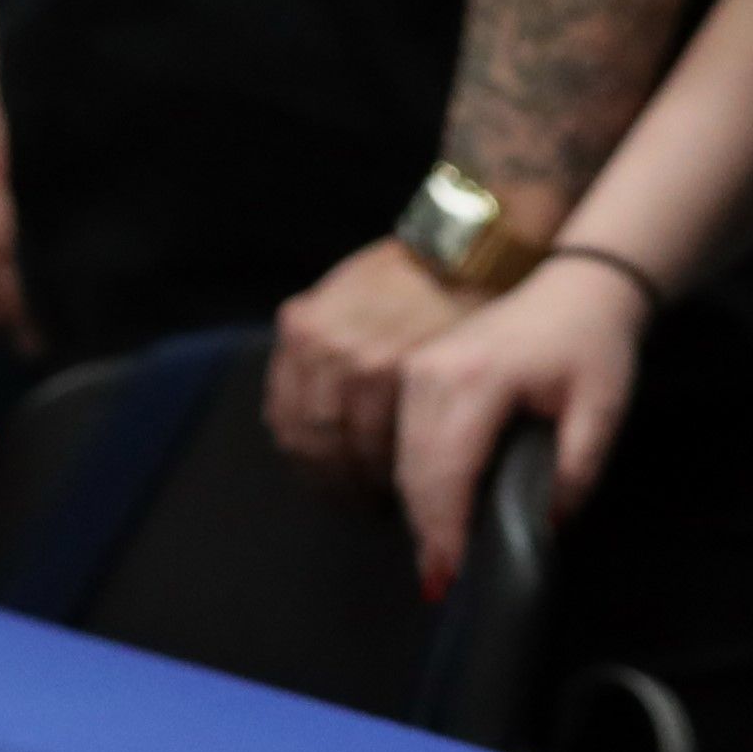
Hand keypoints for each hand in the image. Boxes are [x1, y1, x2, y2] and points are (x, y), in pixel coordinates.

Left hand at [266, 236, 467, 484]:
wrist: (467, 254)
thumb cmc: (407, 278)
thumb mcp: (343, 296)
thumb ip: (317, 346)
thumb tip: (295, 417)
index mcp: (301, 328)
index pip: (285, 419)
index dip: (304, 460)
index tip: (323, 478)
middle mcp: (325, 347)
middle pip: (314, 441)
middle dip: (332, 478)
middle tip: (354, 497)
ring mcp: (364, 363)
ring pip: (350, 449)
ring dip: (363, 481)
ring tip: (382, 494)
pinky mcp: (407, 377)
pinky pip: (387, 444)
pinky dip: (392, 469)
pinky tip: (403, 477)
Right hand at [392, 256, 651, 596]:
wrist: (576, 288)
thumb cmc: (592, 347)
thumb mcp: (603, 408)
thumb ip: (578, 468)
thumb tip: (544, 525)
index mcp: (479, 377)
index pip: (448, 468)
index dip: (446, 529)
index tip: (450, 578)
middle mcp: (434, 370)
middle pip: (416, 468)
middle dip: (428, 531)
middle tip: (442, 585)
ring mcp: (418, 367)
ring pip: (400, 456)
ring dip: (417, 510)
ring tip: (438, 560)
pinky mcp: (414, 370)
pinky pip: (400, 437)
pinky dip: (414, 480)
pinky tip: (433, 513)